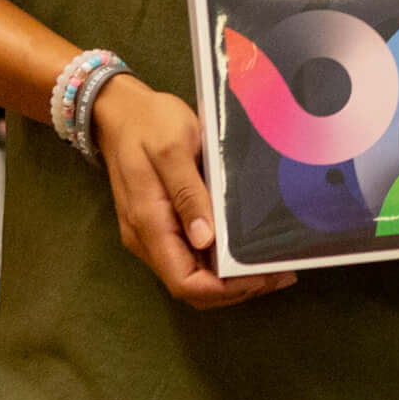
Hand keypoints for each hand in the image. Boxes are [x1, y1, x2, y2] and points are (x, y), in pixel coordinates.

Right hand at [94, 75, 295, 309]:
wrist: (119, 109)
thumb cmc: (148, 123)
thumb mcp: (173, 149)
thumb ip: (188, 194)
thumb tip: (205, 240)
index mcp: (149, 225)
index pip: (184, 282)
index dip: (224, 290)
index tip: (262, 277)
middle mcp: (147, 239)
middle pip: (191, 287)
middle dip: (235, 289)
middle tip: (279, 273)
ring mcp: (153, 233)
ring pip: (193, 274)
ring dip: (230, 278)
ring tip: (271, 264)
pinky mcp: (162, 223)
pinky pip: (191, 256)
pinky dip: (220, 261)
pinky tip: (246, 248)